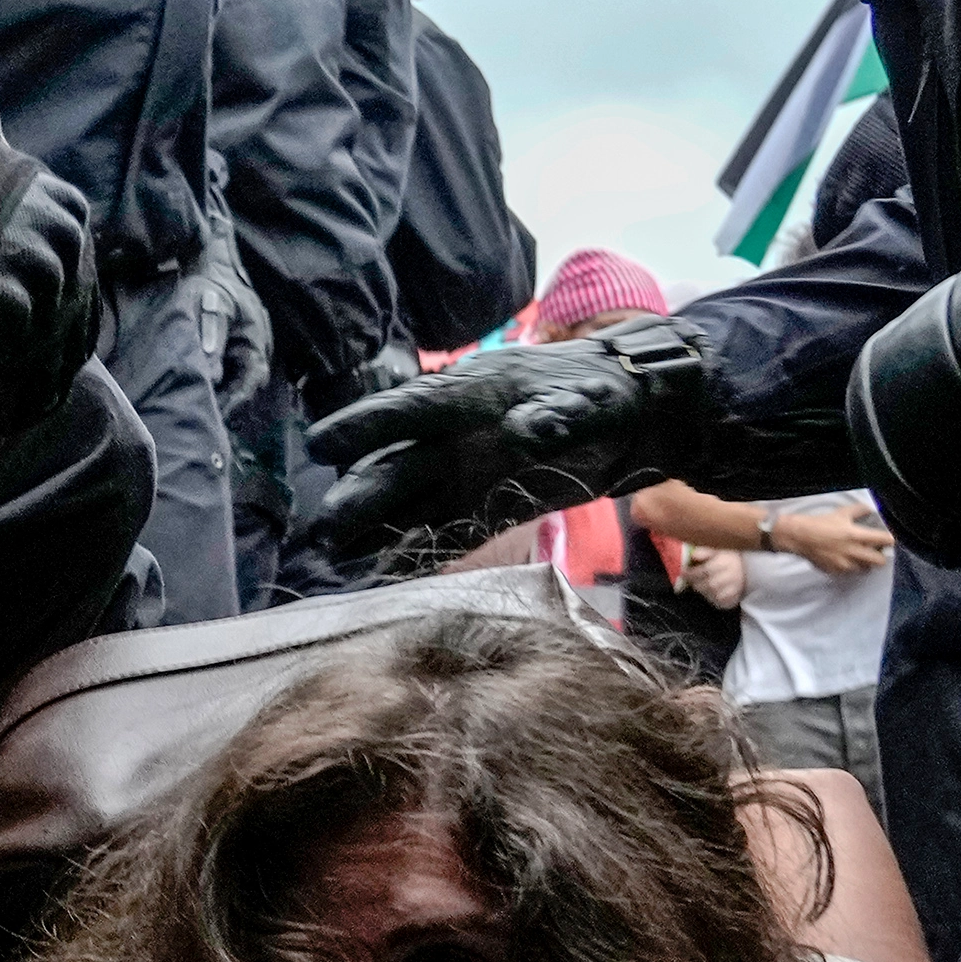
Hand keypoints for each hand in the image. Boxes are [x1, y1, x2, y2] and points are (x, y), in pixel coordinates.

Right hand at [307, 317, 719, 566]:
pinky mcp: (490, 500)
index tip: (320, 445)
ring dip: (377, 526)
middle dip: (361, 494)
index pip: (411, 409)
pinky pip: (446, 526)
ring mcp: (472, 469)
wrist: (640, 417)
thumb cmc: (609, 394)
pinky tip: (387, 567)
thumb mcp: (591, 401)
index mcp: (474, 394)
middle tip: (323, 530)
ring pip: (413, 499)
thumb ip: (559, 415)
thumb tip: (526, 429)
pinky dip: (419, 545)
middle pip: (401, 463)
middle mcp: (460, 433)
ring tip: (337, 554)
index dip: (365, 426)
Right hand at [777, 499, 891, 577]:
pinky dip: (853, 567)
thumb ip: (858, 511)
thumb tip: (870, 509)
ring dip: (867, 563)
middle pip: (880, 561)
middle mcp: (854, 552)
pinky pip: (851, 573)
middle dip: (881, 555)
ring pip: (867, 569)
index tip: (890, 539)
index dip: (891, 540)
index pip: (884, 540)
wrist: (799, 537)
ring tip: (862, 555)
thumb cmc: (820, 524)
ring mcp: (845, 564)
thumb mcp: (840, 512)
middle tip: (877, 550)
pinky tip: (847, 560)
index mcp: (856, 535)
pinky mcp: (837, 571)